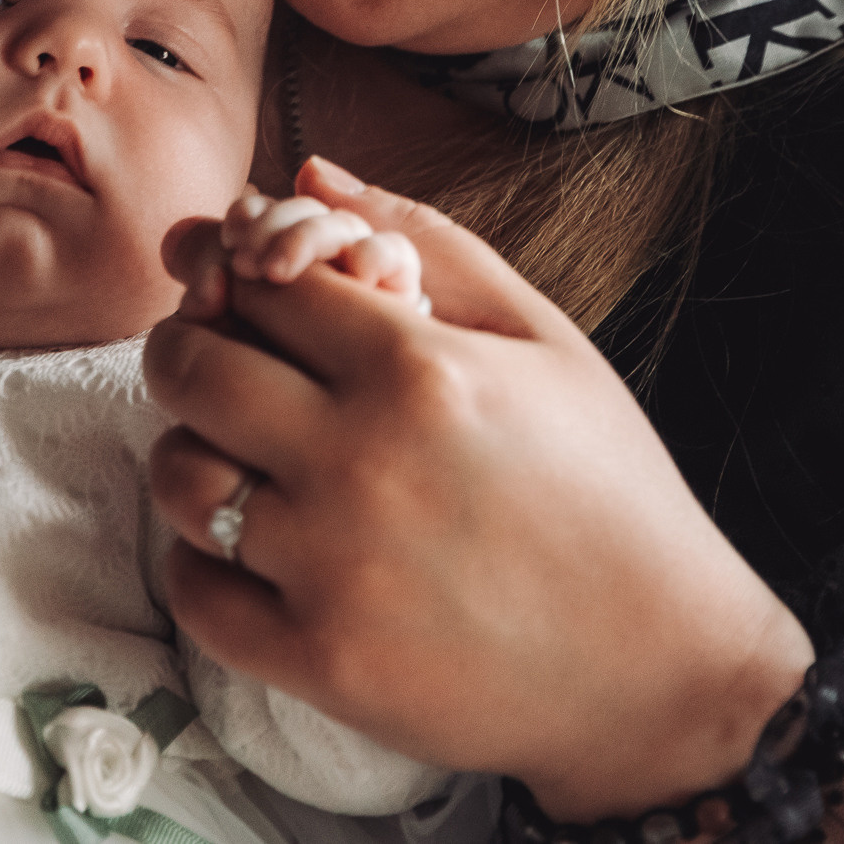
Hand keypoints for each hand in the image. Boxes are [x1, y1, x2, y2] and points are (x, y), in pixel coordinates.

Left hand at [147, 156, 813, 821]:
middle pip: (192, 365)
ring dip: (191, 452)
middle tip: (218, 366)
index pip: (261, 280)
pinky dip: (200, 562)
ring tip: (238, 458)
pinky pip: (193, 590)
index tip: (254, 299)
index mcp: (419, 365)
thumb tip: (309, 175)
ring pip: (180, 475)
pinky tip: (249, 547)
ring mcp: (332, 565)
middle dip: (189, 348)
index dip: (243, 277)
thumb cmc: (609, 489)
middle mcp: (362, 458)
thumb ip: (426, 241)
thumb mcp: (544, 339)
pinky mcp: (318, 659)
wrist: (664, 668)